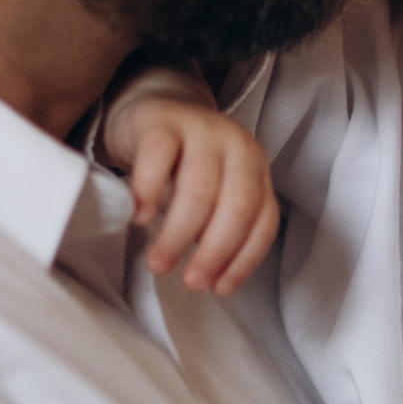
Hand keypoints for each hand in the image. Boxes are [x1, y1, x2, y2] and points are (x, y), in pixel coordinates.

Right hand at [103, 68, 279, 295]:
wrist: (153, 113)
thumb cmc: (184, 166)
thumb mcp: (215, 194)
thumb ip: (220, 226)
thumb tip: (211, 278)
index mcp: (256, 168)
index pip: (263, 220)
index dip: (244, 260)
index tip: (219, 289)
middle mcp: (238, 145)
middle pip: (236, 205)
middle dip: (215, 251)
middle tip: (191, 282)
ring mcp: (202, 129)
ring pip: (199, 187)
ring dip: (179, 234)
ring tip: (159, 263)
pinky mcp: (162, 121)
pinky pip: (158, 156)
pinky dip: (149, 191)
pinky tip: (139, 218)